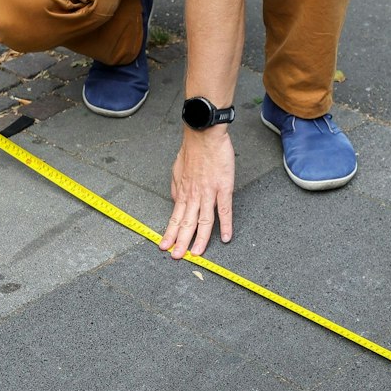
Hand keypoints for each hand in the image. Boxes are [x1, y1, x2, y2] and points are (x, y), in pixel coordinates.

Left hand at [162, 126, 234, 258]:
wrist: (204, 134)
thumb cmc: (192, 149)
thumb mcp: (177, 170)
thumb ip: (177, 188)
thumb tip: (175, 200)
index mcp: (182, 192)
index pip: (175, 217)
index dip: (170, 233)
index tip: (164, 246)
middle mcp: (193, 195)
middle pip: (186, 223)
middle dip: (181, 242)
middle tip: (176, 257)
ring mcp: (208, 192)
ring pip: (203, 221)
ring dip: (199, 239)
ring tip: (196, 254)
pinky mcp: (223, 187)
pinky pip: (224, 210)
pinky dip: (225, 225)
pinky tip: (226, 237)